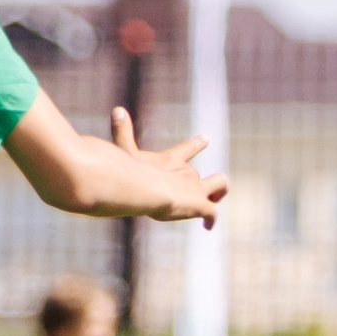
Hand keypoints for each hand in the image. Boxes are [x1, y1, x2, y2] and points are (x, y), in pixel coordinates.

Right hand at [111, 107, 226, 227]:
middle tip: (212, 184)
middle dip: (207, 181)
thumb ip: (121, 133)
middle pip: (201, 173)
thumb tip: (116, 109)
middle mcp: (187, 173)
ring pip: (220, 186)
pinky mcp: (200, 205)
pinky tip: (208, 226)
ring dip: (218, 193)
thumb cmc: (133, 171)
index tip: (206, 138)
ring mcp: (196, 189)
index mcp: (171, 160)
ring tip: (214, 202)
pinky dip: (211, 220)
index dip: (197, 144)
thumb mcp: (125, 152)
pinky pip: (212, 214)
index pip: (187, 149)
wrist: (147, 188)